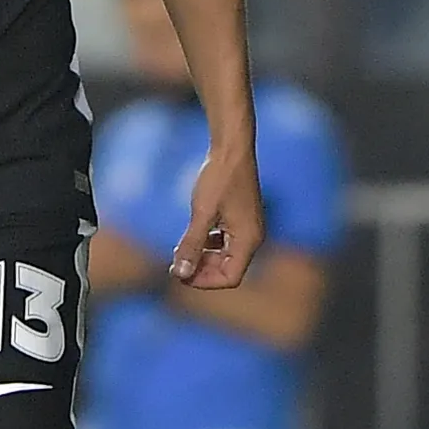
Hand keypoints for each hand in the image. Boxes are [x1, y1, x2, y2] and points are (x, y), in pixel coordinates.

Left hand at [170, 145, 264, 288]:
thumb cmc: (218, 178)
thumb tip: (181, 274)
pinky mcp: (241, 219)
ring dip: (204, 258)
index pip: (230, 278)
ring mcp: (248, 228)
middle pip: (228, 269)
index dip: (204, 281)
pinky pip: (226, 242)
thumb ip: (192, 245)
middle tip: (176, 264)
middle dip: (202, 270)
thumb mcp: (201, 213)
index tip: (180, 273)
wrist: (231, 148)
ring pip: (226, 257)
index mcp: (248, 240)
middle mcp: (253, 237)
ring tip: (181, 250)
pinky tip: (194, 235)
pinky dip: (209, 244)